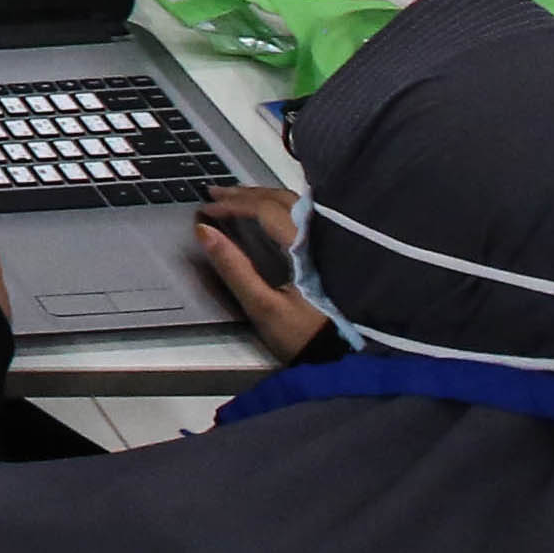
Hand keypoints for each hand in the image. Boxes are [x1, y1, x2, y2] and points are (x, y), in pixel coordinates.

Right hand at [192, 186, 324, 360]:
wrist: (350, 360)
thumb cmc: (305, 335)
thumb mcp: (263, 307)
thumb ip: (234, 268)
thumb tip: (204, 231)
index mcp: (304, 247)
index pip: (266, 210)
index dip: (233, 204)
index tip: (205, 208)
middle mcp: (321, 238)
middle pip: (283, 201)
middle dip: (246, 194)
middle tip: (215, 192)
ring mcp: (330, 245)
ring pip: (296, 206)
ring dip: (263, 198)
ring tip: (237, 198)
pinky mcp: (334, 256)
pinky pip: (305, 218)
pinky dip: (280, 209)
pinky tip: (269, 214)